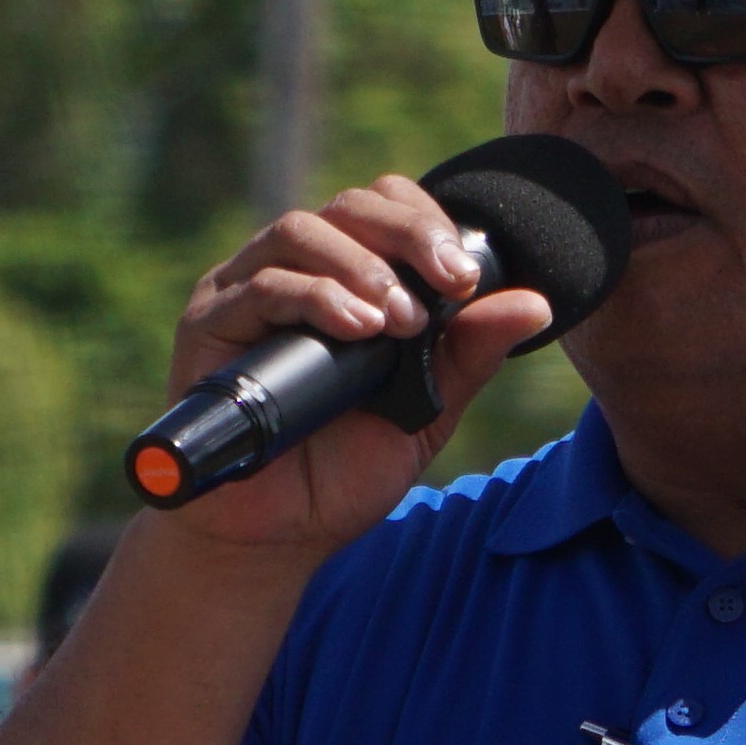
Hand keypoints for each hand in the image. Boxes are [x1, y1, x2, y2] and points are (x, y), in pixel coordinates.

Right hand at [150, 182, 559, 562]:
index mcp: (344, 277)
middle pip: (347, 207)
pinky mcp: (209, 325)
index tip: (465, 277)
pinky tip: (356, 329)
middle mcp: (293, 270)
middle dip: (406, 236)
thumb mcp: (426, 412)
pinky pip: (261, 287)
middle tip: (447, 284)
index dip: (426, 223)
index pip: (384, 207)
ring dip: (360, 267)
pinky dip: (315, 297)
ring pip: (300, 232)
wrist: (276, 537)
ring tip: (398, 319)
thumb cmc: (342, 472)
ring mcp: (245, 291)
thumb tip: (536, 304)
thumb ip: (470, 355)